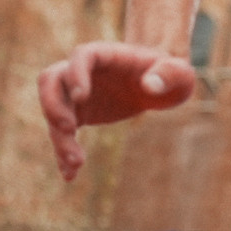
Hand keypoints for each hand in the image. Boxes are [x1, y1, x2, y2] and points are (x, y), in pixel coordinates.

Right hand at [37, 41, 196, 180]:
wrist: (160, 87)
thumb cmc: (170, 75)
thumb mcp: (179, 74)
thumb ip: (169, 74)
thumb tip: (149, 86)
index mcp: (107, 55)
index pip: (81, 55)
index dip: (76, 74)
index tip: (81, 97)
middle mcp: (84, 72)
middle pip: (51, 79)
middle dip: (52, 104)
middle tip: (69, 129)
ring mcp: (77, 94)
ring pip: (53, 111)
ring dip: (59, 137)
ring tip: (77, 162)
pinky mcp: (78, 114)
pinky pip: (61, 133)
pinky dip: (62, 154)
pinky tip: (70, 175)